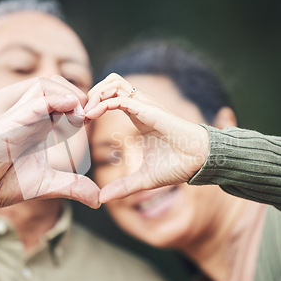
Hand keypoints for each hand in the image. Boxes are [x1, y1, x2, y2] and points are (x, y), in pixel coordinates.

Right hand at [0, 77, 98, 240]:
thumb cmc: (3, 182)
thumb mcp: (47, 184)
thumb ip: (73, 187)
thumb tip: (98, 200)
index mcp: (39, 124)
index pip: (64, 99)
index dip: (83, 105)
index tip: (95, 120)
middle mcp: (29, 115)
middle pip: (57, 84)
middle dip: (79, 94)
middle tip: (92, 115)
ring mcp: (18, 116)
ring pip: (46, 85)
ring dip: (69, 94)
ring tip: (83, 114)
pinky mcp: (9, 123)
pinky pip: (33, 103)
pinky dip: (54, 101)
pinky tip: (70, 109)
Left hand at [85, 73, 209, 202]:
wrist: (199, 163)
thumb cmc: (177, 166)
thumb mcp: (143, 180)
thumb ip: (123, 187)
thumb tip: (102, 198)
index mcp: (138, 117)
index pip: (112, 96)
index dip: (93, 104)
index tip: (81, 122)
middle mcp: (140, 107)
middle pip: (111, 81)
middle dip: (92, 92)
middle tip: (81, 113)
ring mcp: (145, 106)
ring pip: (115, 82)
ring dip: (96, 93)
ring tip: (86, 112)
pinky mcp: (150, 111)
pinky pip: (121, 98)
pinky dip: (103, 103)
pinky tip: (93, 115)